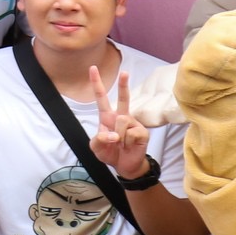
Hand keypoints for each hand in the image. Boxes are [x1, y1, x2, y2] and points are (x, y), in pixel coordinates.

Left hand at [89, 62, 152, 180]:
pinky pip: (131, 133)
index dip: (97, 84)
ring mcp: (133, 123)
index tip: (93, 68)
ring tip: (121, 144)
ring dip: (117, 136)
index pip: (101, 98)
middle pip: (123, 98)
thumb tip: (112, 135)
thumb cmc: (110, 153)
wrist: (124, 166)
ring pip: (122, 122)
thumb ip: (99, 140)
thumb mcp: (96, 147)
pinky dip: (127, 142)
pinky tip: (129, 146)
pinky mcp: (142, 132)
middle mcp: (121, 117)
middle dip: (123, 85)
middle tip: (125, 72)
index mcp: (107, 117)